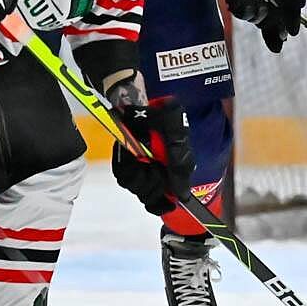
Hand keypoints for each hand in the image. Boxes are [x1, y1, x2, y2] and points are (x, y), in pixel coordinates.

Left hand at [112, 97, 194, 215]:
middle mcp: (156, 169)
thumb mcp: (177, 140)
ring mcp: (140, 165)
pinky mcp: (125, 160)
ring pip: (135, 186)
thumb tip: (184, 196)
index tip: (166, 203)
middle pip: (150, 194)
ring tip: (142, 159)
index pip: (167, 197)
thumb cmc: (162, 117)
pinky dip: (126, 166)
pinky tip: (132, 155)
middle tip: (154, 168)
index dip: (164, 202)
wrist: (138, 102)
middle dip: (151, 184)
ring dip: (138, 175)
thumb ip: (180, 168)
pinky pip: (122, 173)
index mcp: (172, 167)